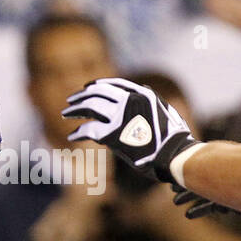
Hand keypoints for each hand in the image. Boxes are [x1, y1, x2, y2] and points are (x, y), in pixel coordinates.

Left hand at [62, 78, 197, 184]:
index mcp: (143, 94)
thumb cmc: (174, 139)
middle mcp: (130, 100)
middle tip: (70, 101)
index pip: (115, 84)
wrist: (175, 156)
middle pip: (98, 92)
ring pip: (90, 107)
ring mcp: (121, 115)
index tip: (87, 88)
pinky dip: (78, 132)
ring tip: (66, 114)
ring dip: (75, 110)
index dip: (98, 85)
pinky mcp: (113, 133)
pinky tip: (72, 136)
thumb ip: (152, 101)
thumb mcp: (168, 112)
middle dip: (82, 96)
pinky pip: (89, 129)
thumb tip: (144, 90)